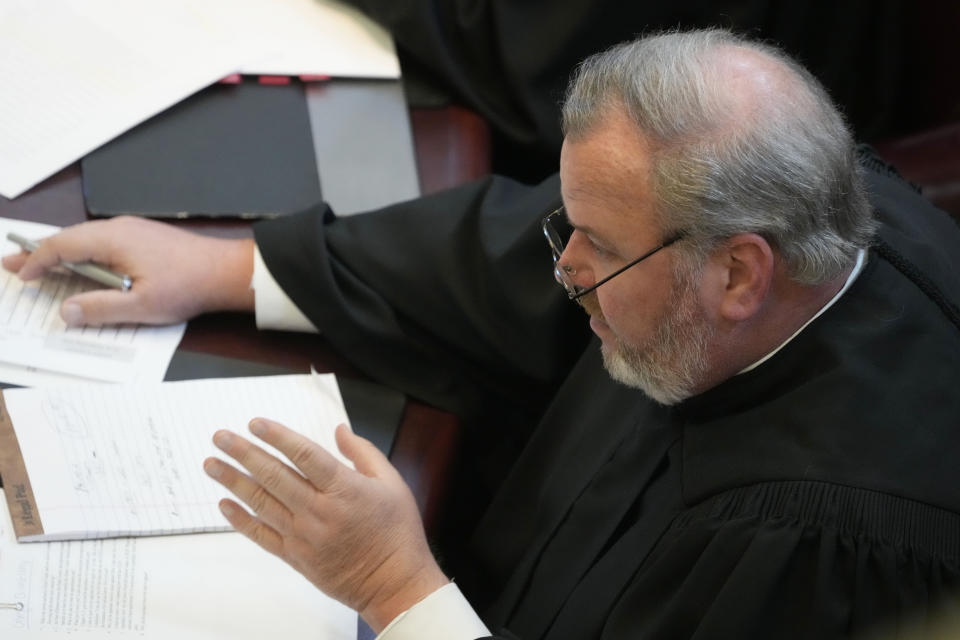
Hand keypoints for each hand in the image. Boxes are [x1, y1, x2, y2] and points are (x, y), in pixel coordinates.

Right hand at [1, 216, 253, 325]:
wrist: (226, 271)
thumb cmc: (189, 286)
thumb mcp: (142, 305)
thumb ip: (100, 308)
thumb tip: (65, 311)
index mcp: (113, 240)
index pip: (62, 246)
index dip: (36, 261)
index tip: (20, 276)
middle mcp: (120, 228)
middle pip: (70, 238)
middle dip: (40, 253)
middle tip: (12, 264)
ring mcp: (134, 231)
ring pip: (87, 238)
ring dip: (62, 252)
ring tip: (39, 264)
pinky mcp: (145, 238)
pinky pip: (104, 242)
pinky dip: (85, 252)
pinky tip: (82, 264)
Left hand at [203, 419, 448, 631]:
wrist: (393, 583)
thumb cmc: (396, 532)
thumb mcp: (392, 483)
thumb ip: (364, 453)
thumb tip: (340, 430)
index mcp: (345, 489)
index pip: (304, 455)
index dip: (278, 436)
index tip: (255, 422)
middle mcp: (319, 511)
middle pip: (274, 475)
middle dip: (243, 453)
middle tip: (220, 436)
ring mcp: (304, 536)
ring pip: (262, 503)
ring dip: (233, 482)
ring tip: (212, 464)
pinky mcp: (296, 557)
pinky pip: (261, 535)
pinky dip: (241, 520)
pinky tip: (225, 504)